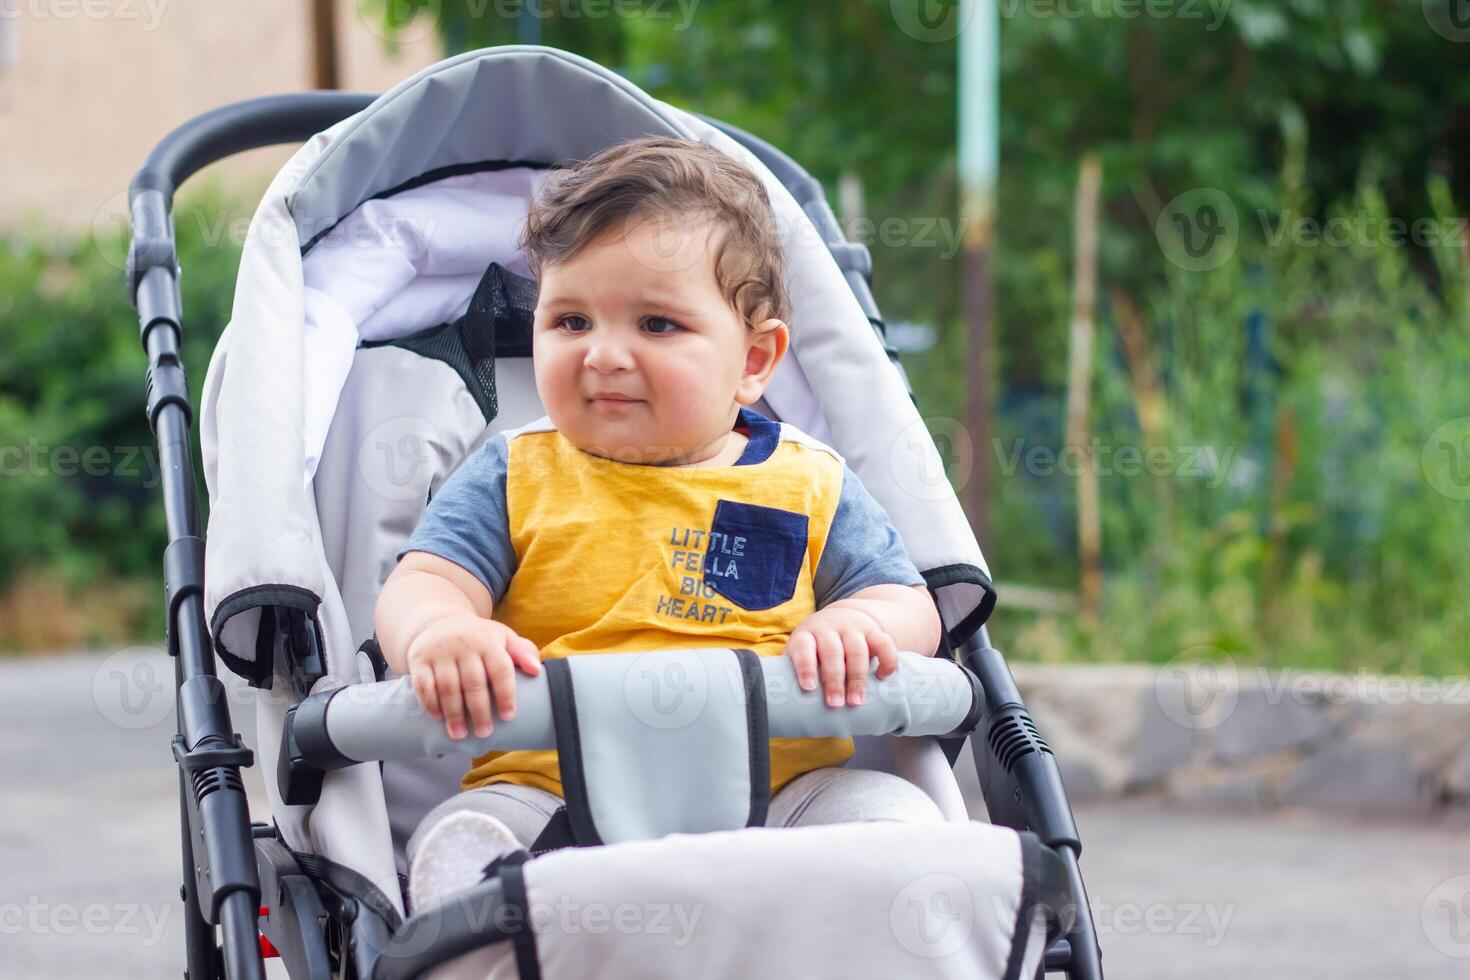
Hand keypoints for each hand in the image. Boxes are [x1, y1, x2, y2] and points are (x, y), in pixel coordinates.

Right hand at [404, 615, 540, 739]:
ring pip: (447, 686)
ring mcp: (440, 652)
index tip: (508, 716)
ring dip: (454, 713)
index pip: (500, 669)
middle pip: (473, 682)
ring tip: (460, 734)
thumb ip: (523, 651)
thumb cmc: (479, 638)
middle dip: (479, 711)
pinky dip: (430, 702)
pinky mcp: (419, 660)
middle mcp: (464, 645)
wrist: (439, 622)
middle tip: (484, 732)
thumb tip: (537, 670)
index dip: (506, 694)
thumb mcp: (503, 637)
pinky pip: (423, 684)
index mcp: (489, 640)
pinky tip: (438, 717)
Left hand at [783, 604, 899, 707]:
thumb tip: (776, 708)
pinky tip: (882, 677)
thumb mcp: (801, 652)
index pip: (804, 648)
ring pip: (857, 650)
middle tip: (835, 704)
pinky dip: (886, 660)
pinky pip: (884, 643)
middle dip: (834, 679)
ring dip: (857, 677)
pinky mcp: (874, 630)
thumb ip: (790, 673)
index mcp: (806, 634)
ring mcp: (852, 627)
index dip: (806, 666)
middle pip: (832, 652)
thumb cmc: (815, 647)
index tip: (808, 687)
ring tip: (856, 702)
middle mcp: (829, 628)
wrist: (843, 616)